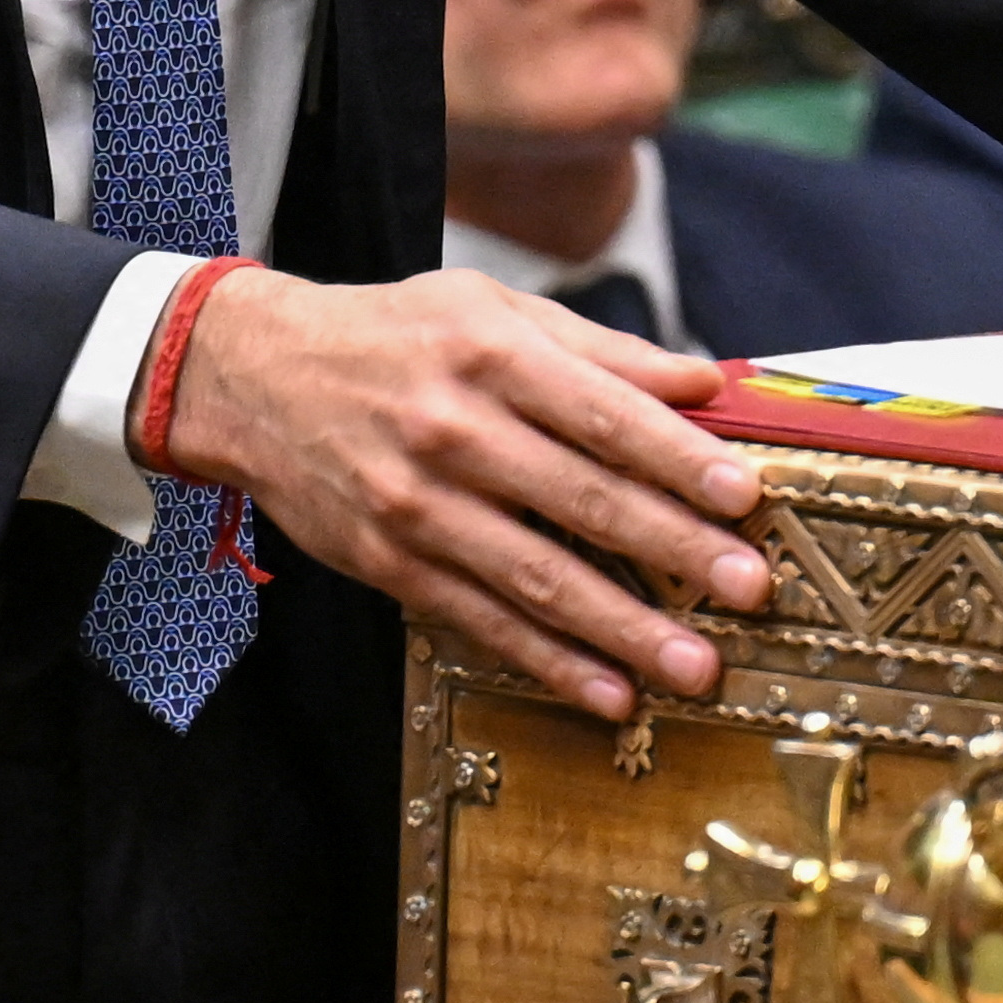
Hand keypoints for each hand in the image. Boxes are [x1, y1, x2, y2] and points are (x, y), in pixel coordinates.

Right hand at [158, 264, 766, 724]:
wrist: (254, 375)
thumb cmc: (393, 334)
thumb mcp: (488, 310)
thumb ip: (600, 349)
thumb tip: (705, 382)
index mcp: (490, 355)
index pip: (603, 412)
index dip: (678, 457)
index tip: (745, 496)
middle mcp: (453, 430)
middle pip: (581, 499)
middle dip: (674, 549)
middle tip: (748, 589)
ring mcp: (417, 504)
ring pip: (536, 576)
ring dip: (623, 629)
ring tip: (696, 667)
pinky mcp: (390, 562)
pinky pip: (481, 620)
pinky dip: (548, 662)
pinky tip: (608, 692)